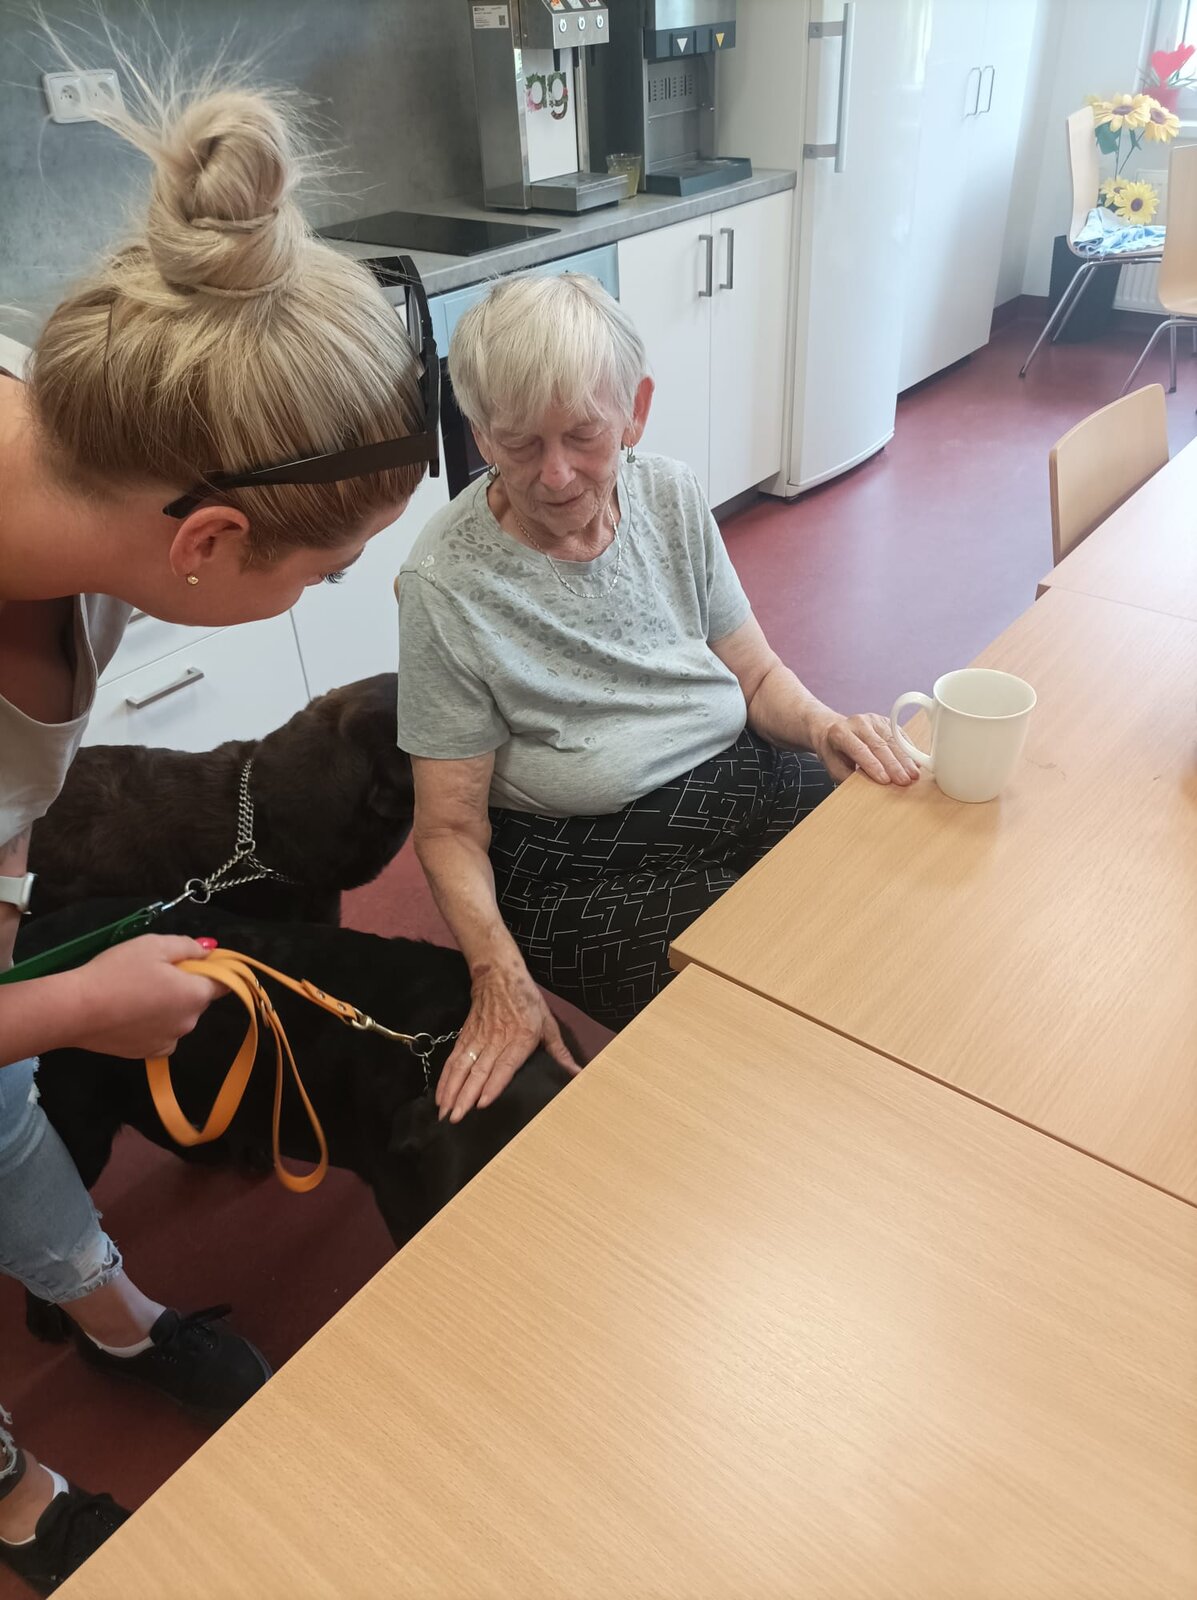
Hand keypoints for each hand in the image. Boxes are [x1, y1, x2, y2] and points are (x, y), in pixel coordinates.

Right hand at [64, 936, 225, 1057]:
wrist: (77, 1009)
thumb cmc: (118, 971)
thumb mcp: (154, 945)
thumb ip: (188, 946)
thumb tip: (211, 951)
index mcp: (196, 995)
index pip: (223, 983)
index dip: (213, 970)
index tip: (192, 961)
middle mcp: (190, 1022)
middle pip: (196, 999)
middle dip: (183, 986)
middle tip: (152, 972)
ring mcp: (169, 1041)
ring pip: (178, 1017)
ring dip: (167, 1006)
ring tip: (135, 993)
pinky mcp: (147, 1054)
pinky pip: (161, 1034)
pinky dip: (152, 1024)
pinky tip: (130, 1014)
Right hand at [436, 958, 579, 1123]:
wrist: (499, 975)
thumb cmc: (527, 1001)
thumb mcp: (548, 1024)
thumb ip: (560, 1052)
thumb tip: (578, 1074)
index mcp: (520, 1039)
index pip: (504, 1065)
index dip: (493, 1084)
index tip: (482, 1104)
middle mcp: (497, 1040)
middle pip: (479, 1071)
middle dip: (465, 1096)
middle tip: (456, 1118)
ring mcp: (478, 1038)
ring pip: (462, 1067)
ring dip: (451, 1090)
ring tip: (444, 1112)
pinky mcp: (465, 1036)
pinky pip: (453, 1060)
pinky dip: (445, 1078)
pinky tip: (440, 1095)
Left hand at [812, 712, 919, 785]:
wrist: (831, 730)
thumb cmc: (833, 751)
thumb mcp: (832, 766)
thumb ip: (847, 776)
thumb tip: (866, 787)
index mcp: (841, 733)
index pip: (860, 750)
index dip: (873, 765)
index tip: (886, 780)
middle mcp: (858, 722)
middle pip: (879, 745)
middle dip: (894, 765)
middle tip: (905, 780)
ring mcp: (873, 720)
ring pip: (892, 739)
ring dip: (905, 759)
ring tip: (913, 774)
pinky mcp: (885, 721)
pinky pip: (900, 735)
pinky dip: (908, 750)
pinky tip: (915, 763)